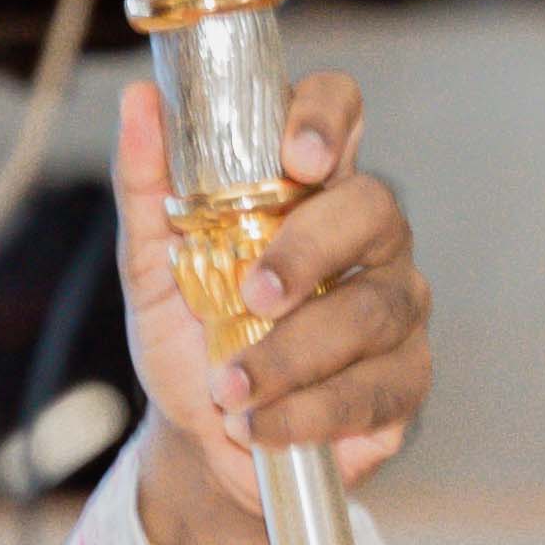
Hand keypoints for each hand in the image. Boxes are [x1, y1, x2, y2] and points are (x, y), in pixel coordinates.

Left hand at [116, 72, 430, 544]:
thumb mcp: (154, 267)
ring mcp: (396, 304)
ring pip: (371, 310)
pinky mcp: (406, 379)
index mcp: (308, 187)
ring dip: (292, 354)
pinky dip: (306, 412)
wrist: (203, 441)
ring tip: (230, 390)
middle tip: (252, 297)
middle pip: (372, 208)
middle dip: (309, 253)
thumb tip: (139, 102)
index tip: (296, 156)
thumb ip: (148, 188)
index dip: (326, 119)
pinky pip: (374, 389)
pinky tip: (260, 426)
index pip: (339, 112)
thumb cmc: (192, 338)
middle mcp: (367, 236)